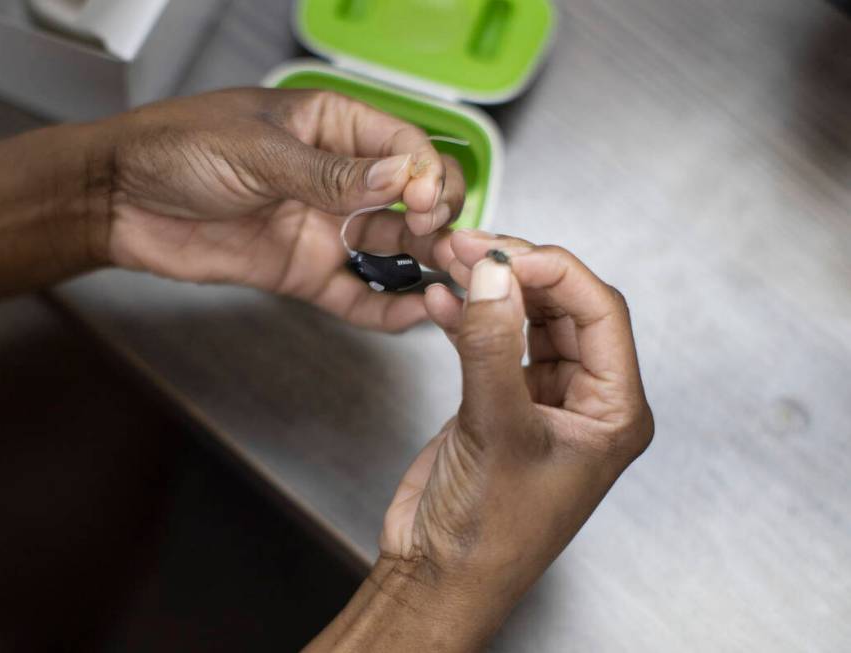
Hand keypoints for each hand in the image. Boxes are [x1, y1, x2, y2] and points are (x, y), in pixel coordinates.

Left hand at [99, 88, 465, 331]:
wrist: (119, 200)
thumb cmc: (177, 148)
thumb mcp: (258, 150)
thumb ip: (330, 172)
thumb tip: (399, 178)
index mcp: (331, 127)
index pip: (403, 147)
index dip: (423, 174)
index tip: (421, 200)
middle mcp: (337, 179)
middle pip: (411, 198)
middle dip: (434, 217)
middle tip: (433, 238)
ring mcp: (323, 228)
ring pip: (392, 248)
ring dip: (423, 263)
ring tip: (445, 281)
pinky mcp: (302, 272)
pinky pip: (354, 293)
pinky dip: (385, 307)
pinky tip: (413, 314)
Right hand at [374, 231, 652, 643]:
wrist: (437, 574)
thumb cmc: (487, 532)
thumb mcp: (496, 430)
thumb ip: (491, 345)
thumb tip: (492, 273)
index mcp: (613, 411)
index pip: (601, 313)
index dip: (556, 273)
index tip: (506, 255)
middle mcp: (584, 400)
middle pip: (564, 307)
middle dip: (520, 272)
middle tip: (474, 246)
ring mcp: (539, 399)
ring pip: (526, 318)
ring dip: (492, 289)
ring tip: (453, 259)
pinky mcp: (498, 402)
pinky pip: (491, 342)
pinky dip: (467, 317)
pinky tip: (443, 298)